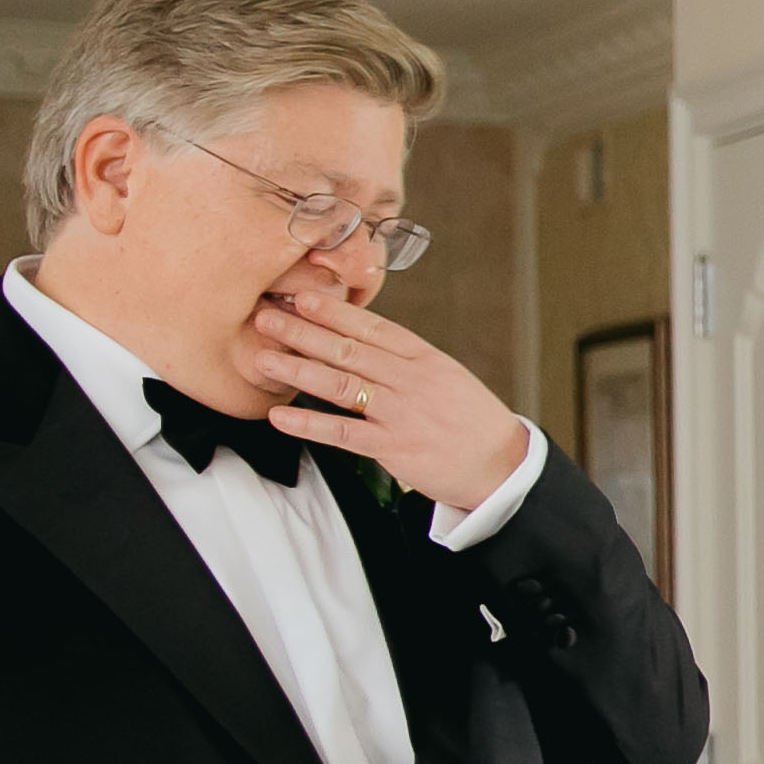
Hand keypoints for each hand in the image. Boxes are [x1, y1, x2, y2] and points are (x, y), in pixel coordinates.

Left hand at [244, 290, 530, 511]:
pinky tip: (280, 415)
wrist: (502, 465)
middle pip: (348, 350)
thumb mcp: (446, 377)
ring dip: (297, 370)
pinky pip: (342, 432)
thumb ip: (405, 362)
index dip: (333, 312)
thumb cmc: (473, 422)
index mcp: (424, 359)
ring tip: (262, 359)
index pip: (372, 327)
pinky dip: (308, 423)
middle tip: (266, 319)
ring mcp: (401, 413)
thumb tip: (362, 344)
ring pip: (340, 385)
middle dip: (303, 332)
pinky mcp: (394, 447)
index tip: (302, 298)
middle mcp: (410, 381)